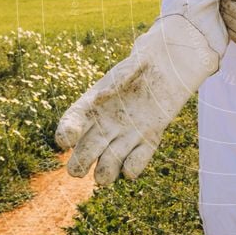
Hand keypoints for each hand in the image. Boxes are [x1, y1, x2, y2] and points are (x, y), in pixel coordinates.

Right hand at [55, 15, 216, 184]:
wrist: (170, 67)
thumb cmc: (148, 61)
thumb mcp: (136, 63)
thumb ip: (122, 76)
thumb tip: (102, 97)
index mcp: (92, 105)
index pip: (70, 124)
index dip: (65, 135)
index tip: (68, 140)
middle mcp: (104, 125)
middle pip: (82, 155)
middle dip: (79, 165)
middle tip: (81, 167)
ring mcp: (124, 137)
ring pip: (106, 168)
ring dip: (104, 173)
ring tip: (108, 172)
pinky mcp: (146, 142)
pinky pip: (133, 166)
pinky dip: (131, 169)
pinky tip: (133, 162)